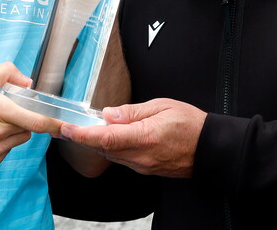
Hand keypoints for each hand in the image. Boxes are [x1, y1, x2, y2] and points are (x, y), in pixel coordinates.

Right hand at [0, 63, 62, 167]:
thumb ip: (7, 73)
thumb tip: (28, 83)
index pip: (36, 121)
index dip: (54, 124)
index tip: (66, 125)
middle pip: (28, 129)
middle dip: (24, 119)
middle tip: (7, 111)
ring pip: (18, 140)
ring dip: (13, 131)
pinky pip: (6, 151)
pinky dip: (2, 143)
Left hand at [57, 98, 204, 177]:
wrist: (211, 149)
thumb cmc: (191, 124)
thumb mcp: (161, 106)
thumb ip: (132, 111)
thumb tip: (109, 114)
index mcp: (144, 137)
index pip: (105, 138)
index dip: (82, 134)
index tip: (66, 128)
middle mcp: (141, 156)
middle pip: (103, 148)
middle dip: (86, 136)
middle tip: (70, 124)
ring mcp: (143, 166)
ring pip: (111, 155)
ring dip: (100, 142)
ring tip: (92, 126)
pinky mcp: (146, 170)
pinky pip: (123, 159)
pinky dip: (114, 147)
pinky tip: (114, 135)